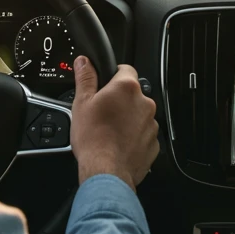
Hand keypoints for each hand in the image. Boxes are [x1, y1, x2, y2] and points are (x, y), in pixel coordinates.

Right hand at [70, 57, 158, 190]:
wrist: (106, 171)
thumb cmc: (94, 138)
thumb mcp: (82, 103)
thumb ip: (86, 78)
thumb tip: (84, 62)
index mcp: (127, 88)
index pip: (125, 69)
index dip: (113, 76)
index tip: (104, 85)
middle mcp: (144, 103)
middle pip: (131, 94)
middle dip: (119, 101)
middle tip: (102, 112)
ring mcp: (151, 123)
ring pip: (138, 114)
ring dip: (127, 119)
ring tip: (109, 131)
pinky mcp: (153, 142)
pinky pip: (143, 134)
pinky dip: (133, 136)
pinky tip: (118, 143)